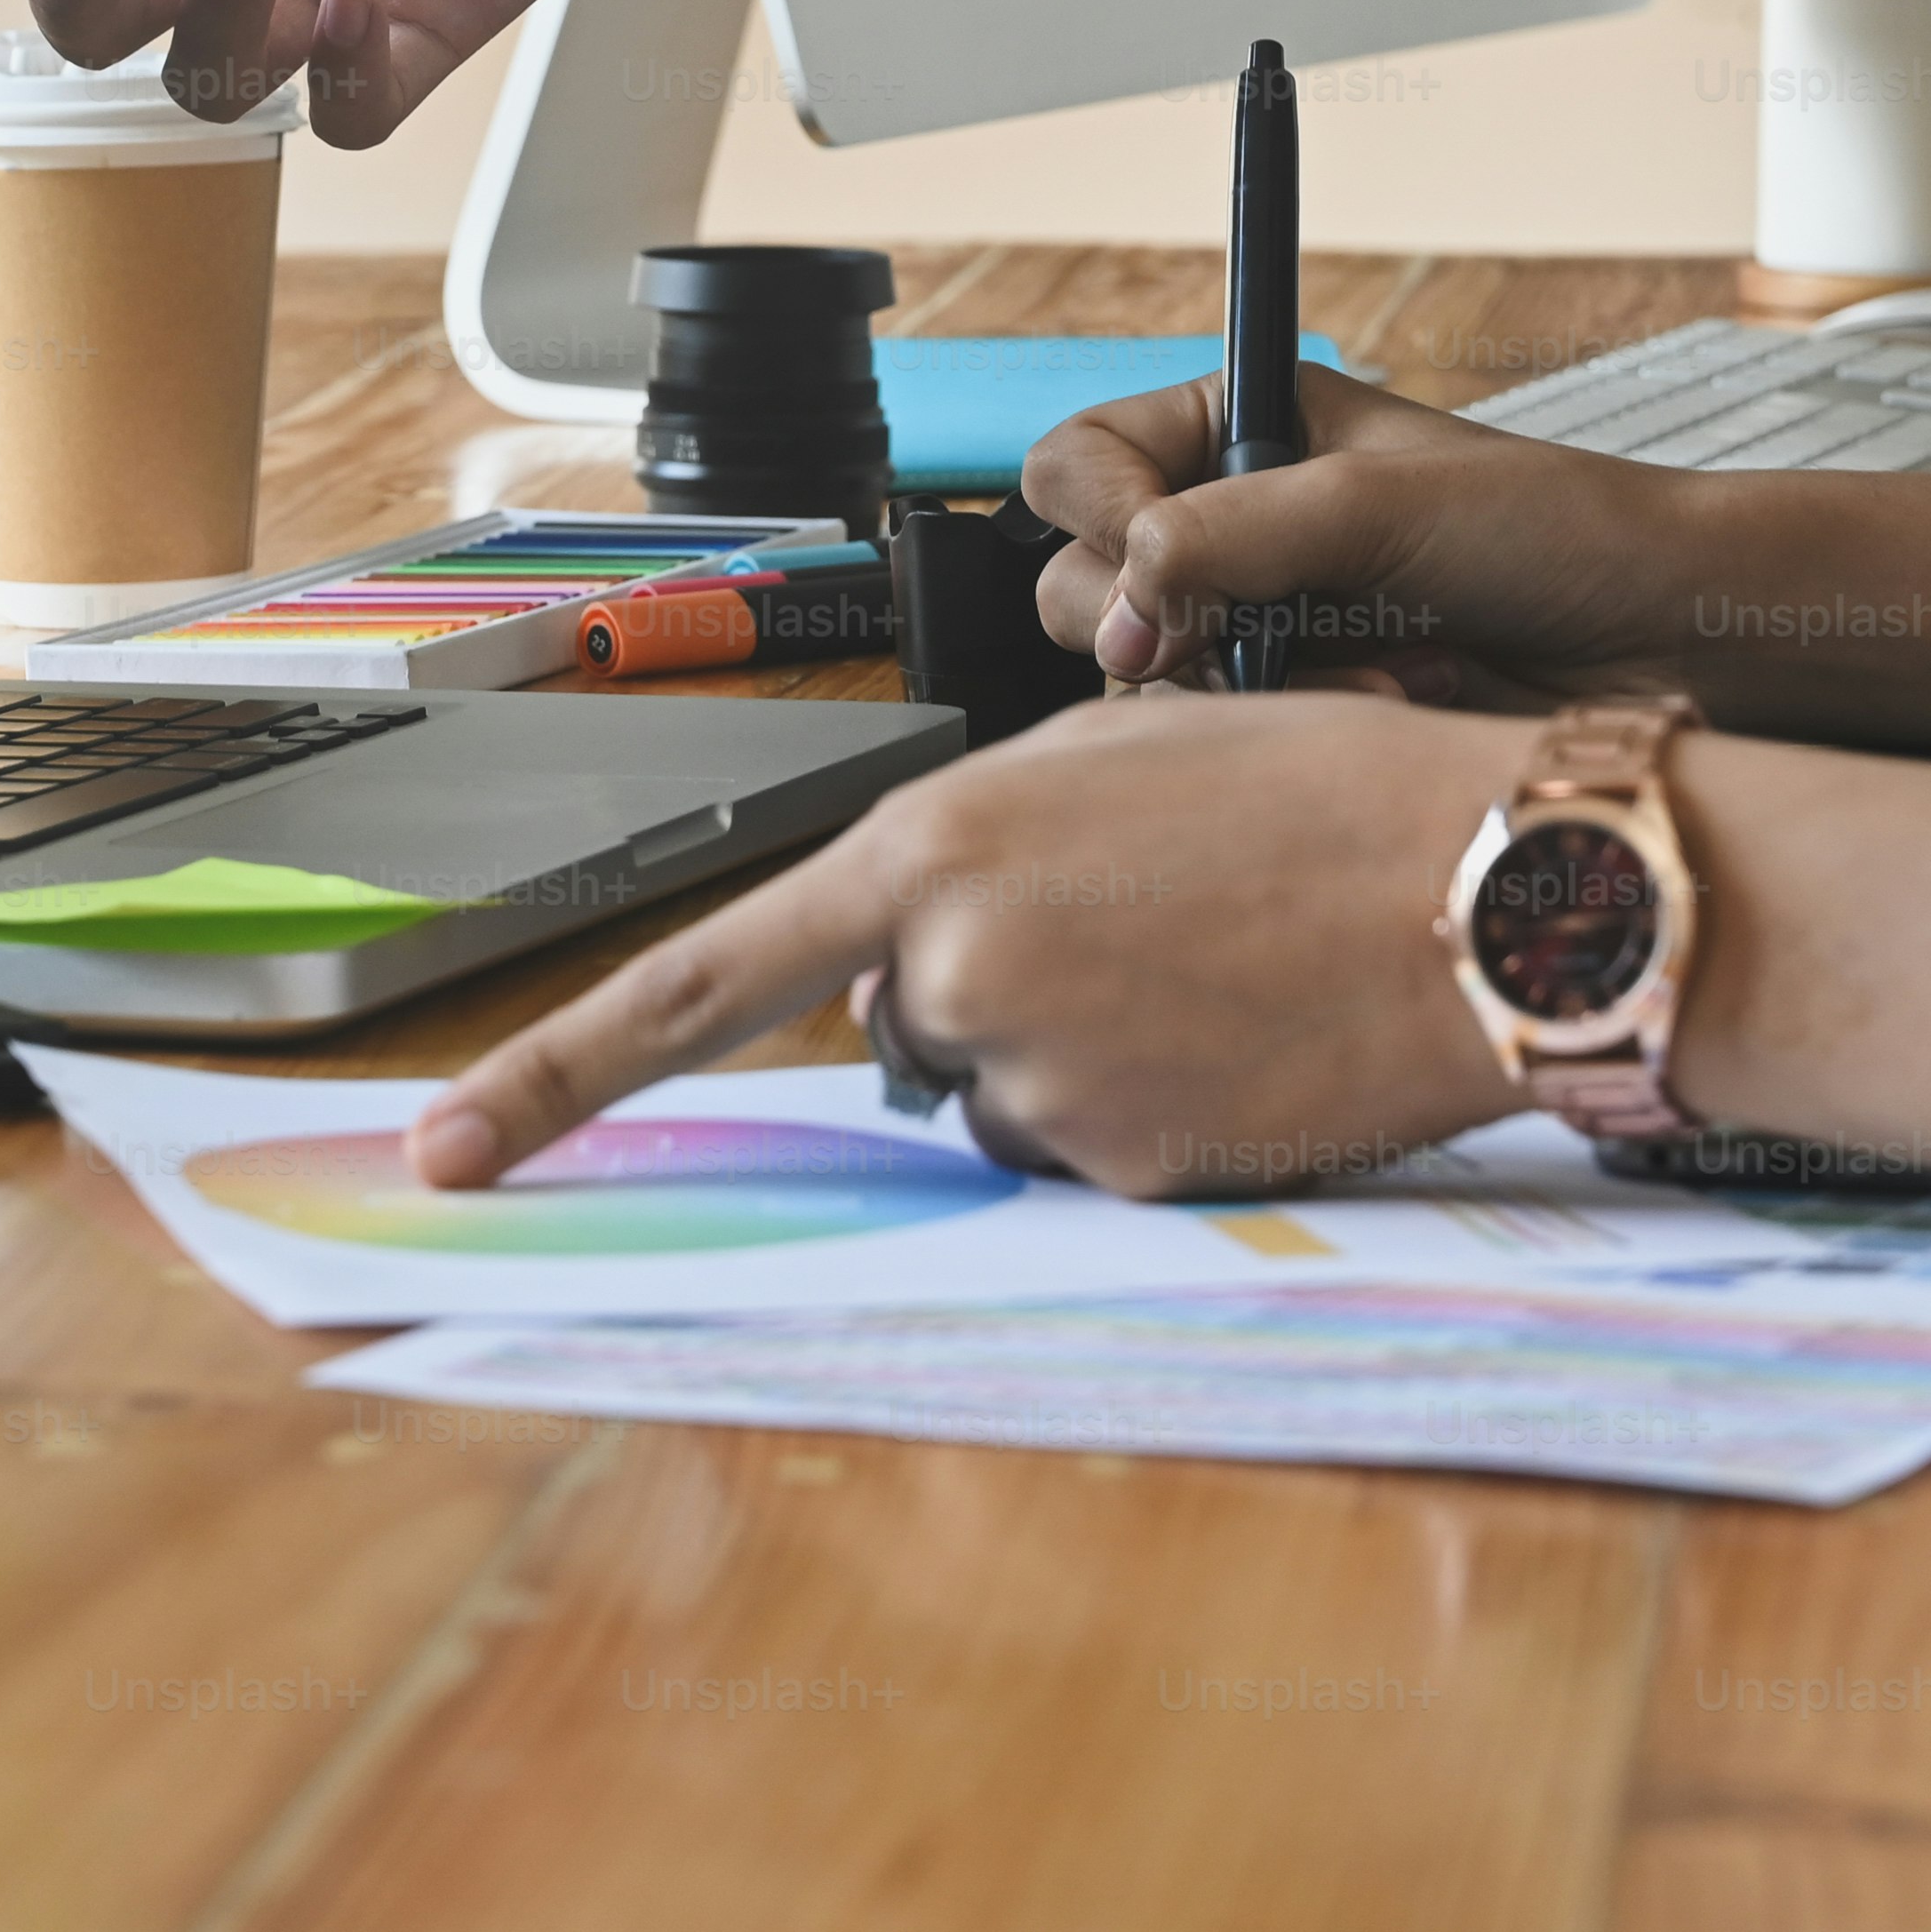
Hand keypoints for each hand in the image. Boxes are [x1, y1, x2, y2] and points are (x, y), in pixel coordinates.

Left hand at [409, 691, 1530, 1196]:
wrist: (1488, 882)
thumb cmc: (1319, 788)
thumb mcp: (1108, 761)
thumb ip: (972, 851)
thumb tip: (910, 964)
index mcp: (930, 849)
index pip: (691, 982)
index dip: (549, 1076)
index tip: (442, 1151)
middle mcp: (954, 975)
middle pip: (898, 1021)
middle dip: (986, 981)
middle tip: (1140, 918)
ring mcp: (1038, 1085)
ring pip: (996, 1093)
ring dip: (1071, 1044)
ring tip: (1208, 963)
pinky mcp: (1123, 1171)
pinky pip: (1084, 1150)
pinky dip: (1146, 1102)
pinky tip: (1244, 1030)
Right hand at [1023, 366, 1734, 708]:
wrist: (1662, 636)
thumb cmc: (1554, 529)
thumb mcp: (1374, 505)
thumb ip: (1222, 541)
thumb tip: (1116, 611)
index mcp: (1239, 425)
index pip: (1077, 463)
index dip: (1100, 517)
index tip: (1152, 567)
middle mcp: (1231, 520)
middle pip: (1079, 582)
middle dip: (1165, 621)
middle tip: (1243, 634)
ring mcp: (1258, 621)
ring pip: (1142, 679)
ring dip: (1246, 686)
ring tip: (1370, 664)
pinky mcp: (1296, 708)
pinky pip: (1218, 740)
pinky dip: (1293, 731)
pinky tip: (1390, 702)